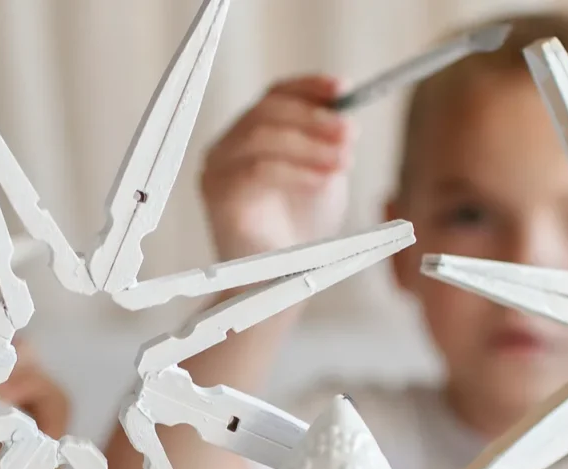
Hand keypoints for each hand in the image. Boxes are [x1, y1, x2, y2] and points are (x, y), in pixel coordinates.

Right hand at [201, 75, 354, 260]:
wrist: (278, 281)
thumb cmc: (299, 232)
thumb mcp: (322, 177)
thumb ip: (327, 146)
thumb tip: (345, 116)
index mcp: (250, 136)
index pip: (274, 95)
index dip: (309, 87)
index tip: (345, 89)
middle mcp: (227, 147)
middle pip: (267, 111)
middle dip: (315, 118)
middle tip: (350, 132)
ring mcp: (217, 169)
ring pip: (261, 137)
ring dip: (310, 145)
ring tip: (344, 161)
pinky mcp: (217, 194)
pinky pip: (257, 170)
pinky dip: (296, 171)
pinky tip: (322, 181)